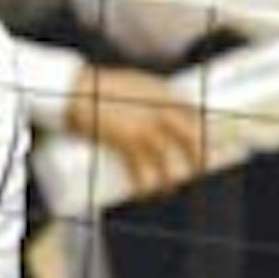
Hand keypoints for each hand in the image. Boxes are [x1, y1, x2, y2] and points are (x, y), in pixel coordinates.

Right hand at [65, 64, 208, 195]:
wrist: (74, 90)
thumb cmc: (96, 86)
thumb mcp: (128, 83)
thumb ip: (143, 97)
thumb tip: (150, 116)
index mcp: (162, 92)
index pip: (194, 112)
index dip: (202, 129)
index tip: (204, 142)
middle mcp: (160, 110)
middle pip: (191, 138)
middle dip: (199, 157)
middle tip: (197, 170)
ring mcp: (146, 127)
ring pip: (167, 161)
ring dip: (169, 181)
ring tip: (167, 189)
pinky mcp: (128, 142)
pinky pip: (142, 172)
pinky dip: (143, 187)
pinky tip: (144, 194)